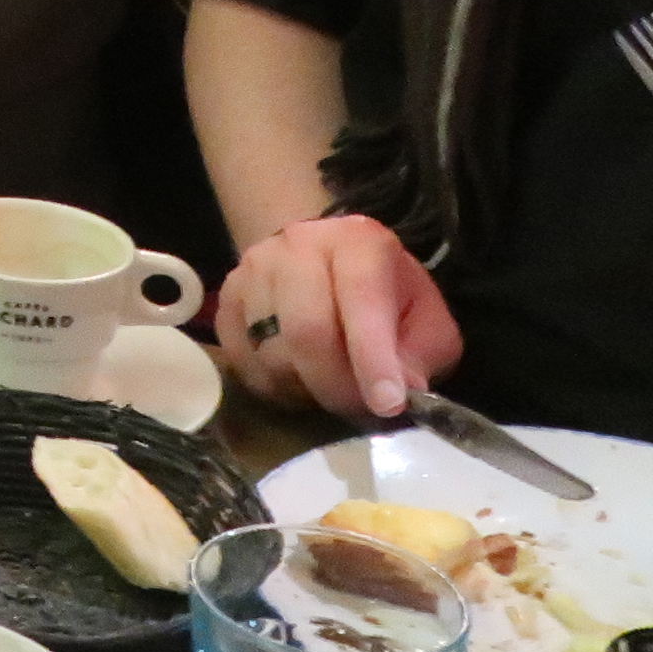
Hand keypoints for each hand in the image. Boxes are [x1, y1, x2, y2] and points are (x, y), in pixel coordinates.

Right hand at [212, 213, 463, 420]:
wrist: (322, 260)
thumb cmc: (384, 295)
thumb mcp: (426, 319)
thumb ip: (421, 354)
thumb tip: (401, 389)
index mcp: (358, 242)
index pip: (361, 301)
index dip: (373, 359)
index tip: (387, 405)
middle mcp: (298, 245)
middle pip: (306, 331)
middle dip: (335, 385)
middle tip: (356, 408)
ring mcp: (253, 268)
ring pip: (270, 352)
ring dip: (303, 388)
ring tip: (327, 387)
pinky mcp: (226, 295)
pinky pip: (240, 360)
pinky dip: (271, 385)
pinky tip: (296, 378)